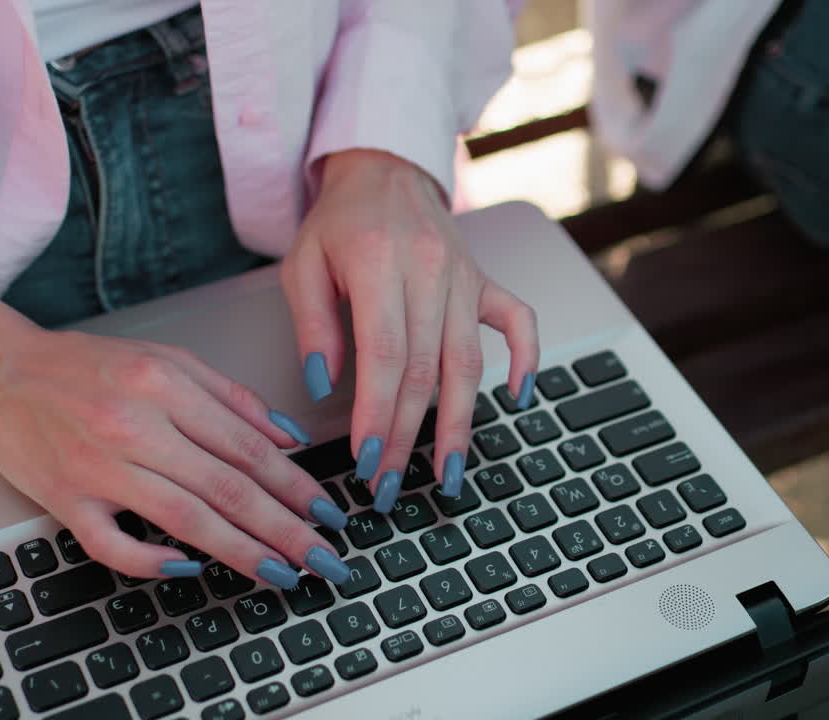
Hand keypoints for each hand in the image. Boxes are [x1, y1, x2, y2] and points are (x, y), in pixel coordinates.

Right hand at [0, 265, 350, 587]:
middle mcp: (135, 426)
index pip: (247, 446)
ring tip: (282, 572)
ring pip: (184, 519)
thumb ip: (230, 397)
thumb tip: (289, 438)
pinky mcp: (64, 500)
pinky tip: (190, 571)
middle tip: (324, 558)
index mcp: (165, 386)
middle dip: (285, 528)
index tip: (329, 513)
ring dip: (240, 551)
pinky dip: (152, 561)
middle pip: (226, 487)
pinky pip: (112, 544)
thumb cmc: (85, 366)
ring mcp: (97, 466)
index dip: (296, 486)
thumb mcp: (166, 360)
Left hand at [281, 149, 538, 510]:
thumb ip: (313, 325)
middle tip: (391, 484)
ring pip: (469, 361)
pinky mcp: (486, 281)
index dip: (378, 414)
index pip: (385, 355)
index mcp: (380, 264)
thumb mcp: (303, 265)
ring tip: (449, 472)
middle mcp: (431, 272)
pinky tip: (518, 398)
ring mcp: (465, 277)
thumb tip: (324, 386)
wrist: (384, 170)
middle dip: (408, 436)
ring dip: (460, 423)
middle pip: (425, 369)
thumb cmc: (340, 222)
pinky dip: (524, 359)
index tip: (367, 460)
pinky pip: (518, 322)